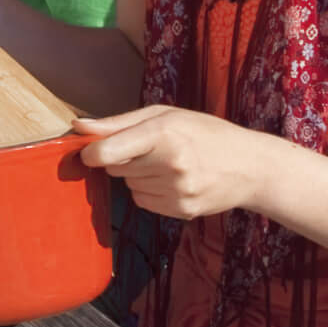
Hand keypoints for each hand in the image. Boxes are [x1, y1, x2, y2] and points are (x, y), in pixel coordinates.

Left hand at [74, 107, 275, 219]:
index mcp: (164, 133)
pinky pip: (143, 202)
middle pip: (115, 168)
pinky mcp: (181, 211)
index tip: (89, 151)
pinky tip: (172, 181)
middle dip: (122, 159)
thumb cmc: (204, 133)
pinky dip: (149, 192)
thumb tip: (78, 126)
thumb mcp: (165, 115)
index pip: (108, 151)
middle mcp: (170, 164)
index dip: (91, 153)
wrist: (250, 166)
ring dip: (137, 176)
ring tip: (166, 165)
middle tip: (150, 149)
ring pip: (128, 186)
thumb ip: (118, 122)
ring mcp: (177, 191)